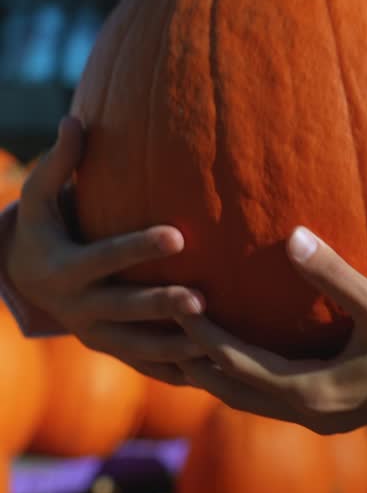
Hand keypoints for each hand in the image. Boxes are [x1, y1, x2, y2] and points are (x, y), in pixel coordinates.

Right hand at [7, 115, 206, 383]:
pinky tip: (212, 373)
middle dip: (163, 306)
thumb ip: (60, 162)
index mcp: (65, 269)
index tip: (178, 235)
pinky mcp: (111, 351)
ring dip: (175, 347)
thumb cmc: (43, 225)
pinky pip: (144, 366)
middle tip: (204, 300)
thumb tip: (73, 118)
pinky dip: (174, 372)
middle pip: (126, 309)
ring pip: (138, 347)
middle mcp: (79, 308)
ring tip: (216, 342)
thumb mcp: (39, 196)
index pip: (106, 258)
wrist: (23, 280)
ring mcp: (95, 335)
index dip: (139, 247)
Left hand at [178, 226, 366, 432]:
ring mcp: (322, 418)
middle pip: (235, 391)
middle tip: (162, 331)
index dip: (204, 339)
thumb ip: (334, 273)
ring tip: (186, 344)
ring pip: (251, 400)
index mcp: (313, 393)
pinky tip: (242, 353)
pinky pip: (272, 397)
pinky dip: (245, 377)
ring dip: (218, 373)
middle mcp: (311, 414)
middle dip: (199, 362)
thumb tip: (292, 236)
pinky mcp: (333, 412)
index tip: (176, 309)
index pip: (239, 366)